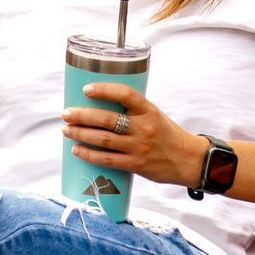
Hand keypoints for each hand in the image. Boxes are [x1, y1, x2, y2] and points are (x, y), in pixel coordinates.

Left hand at [62, 83, 204, 187]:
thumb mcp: (153, 114)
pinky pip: (108, 160)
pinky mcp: (136, 165)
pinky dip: (89, 154)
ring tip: (66, 130)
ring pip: (104, 140)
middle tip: (66, 113)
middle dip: (82, 116)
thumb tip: (96, 104)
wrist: (189, 160)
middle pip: (107, 119)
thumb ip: (131, 110)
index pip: (126, 94)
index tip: (86, 89)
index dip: (104, 90)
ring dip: (81, 134)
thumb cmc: (166, 134)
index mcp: (149, 110)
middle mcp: (144, 128)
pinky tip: (77, 150)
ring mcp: (139, 147)